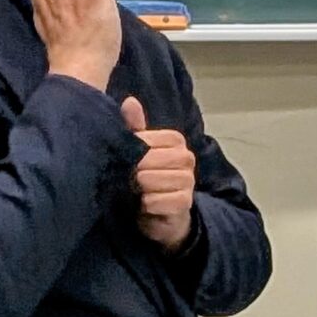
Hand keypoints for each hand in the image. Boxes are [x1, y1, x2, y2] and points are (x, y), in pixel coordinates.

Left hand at [121, 95, 197, 251]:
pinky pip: (154, 200)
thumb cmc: (148, 179)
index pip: (144, 141)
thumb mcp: (139, 152)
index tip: (127, 164)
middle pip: (145, 160)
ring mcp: (188, 180)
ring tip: (137, 194)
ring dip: (137, 190)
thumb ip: (135, 128)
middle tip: (129, 182)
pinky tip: (145, 207)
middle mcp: (186, 157)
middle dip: (132, 173)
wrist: (162, 216)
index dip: (129, 154)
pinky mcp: (185, 202)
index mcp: (176, 141)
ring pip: (148, 180)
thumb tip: (129, 100)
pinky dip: (145, 205)